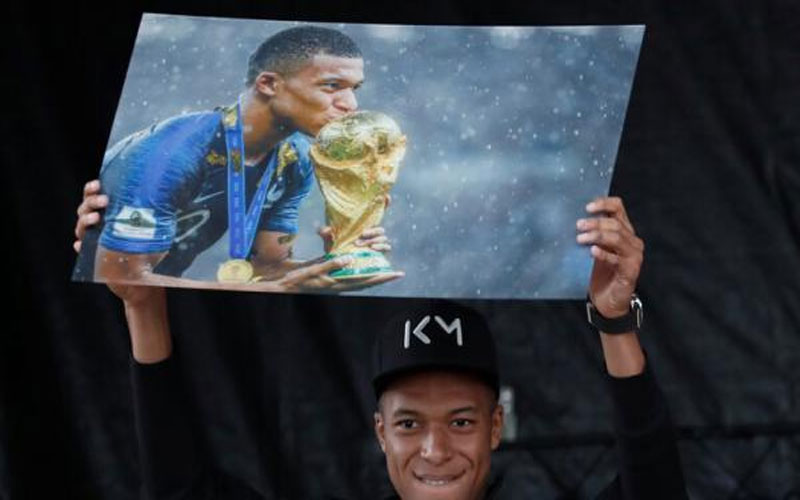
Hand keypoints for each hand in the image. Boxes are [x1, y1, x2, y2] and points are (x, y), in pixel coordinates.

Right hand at [74, 179, 163, 306]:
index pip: (95, 197)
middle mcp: (99, 226)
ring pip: (81, 227)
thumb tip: (170, 197)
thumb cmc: (148, 251)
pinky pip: (83, 251)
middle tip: (105, 200)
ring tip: (96, 217)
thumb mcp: (152, 231)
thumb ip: (152, 216)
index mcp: (110, 214)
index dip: (92, 189)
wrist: (144, 280)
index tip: (99, 183)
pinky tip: (81, 244)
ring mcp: (94, 242)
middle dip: (91, 202)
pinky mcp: (94, 258)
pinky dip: (81, 246)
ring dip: (85, 220)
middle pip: (85, 209)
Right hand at [274, 256, 402, 292]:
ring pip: (361, 282)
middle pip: (367, 282)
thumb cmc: (299, 280)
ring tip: (385, 271)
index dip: (383, 277)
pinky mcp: (333, 281)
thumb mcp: (314, 270)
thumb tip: (349, 259)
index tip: (397, 273)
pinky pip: (352, 279)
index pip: (366, 280)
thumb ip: (332, 264)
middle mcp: (341, 286)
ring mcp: (338, 285)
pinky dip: (361, 275)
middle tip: (398, 273)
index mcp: (338, 284)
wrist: (287, 287)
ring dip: (374, 277)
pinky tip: (364, 269)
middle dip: (383, 278)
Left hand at [317, 195, 391, 253]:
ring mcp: (375, 241)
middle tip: (362, 234)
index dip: (384, 203)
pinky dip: (381, 247)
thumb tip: (326, 230)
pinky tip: (372, 248)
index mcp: (362, 224)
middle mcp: (371, 231)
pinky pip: (386, 247)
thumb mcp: (328, 237)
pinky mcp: (378, 251)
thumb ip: (325, 232)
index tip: (387, 196)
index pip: (376, 212)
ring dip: (373, 239)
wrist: (337, 260)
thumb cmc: (334, 245)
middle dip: (373, 230)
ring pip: (382, 237)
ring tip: (360, 243)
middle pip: (379, 227)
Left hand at [577, 197, 643, 317]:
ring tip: (580, 239)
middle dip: (595, 223)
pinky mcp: (631, 270)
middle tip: (578, 226)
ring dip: (597, 235)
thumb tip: (570, 221)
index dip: (604, 203)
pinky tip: (592, 251)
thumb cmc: (599, 273)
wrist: (607, 301)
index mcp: (623, 230)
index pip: (618, 207)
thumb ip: (588, 235)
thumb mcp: (592, 249)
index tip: (587, 207)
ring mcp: (633, 255)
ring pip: (617, 237)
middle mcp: (632, 240)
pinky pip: (617, 259)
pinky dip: (604, 253)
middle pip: (615, 223)